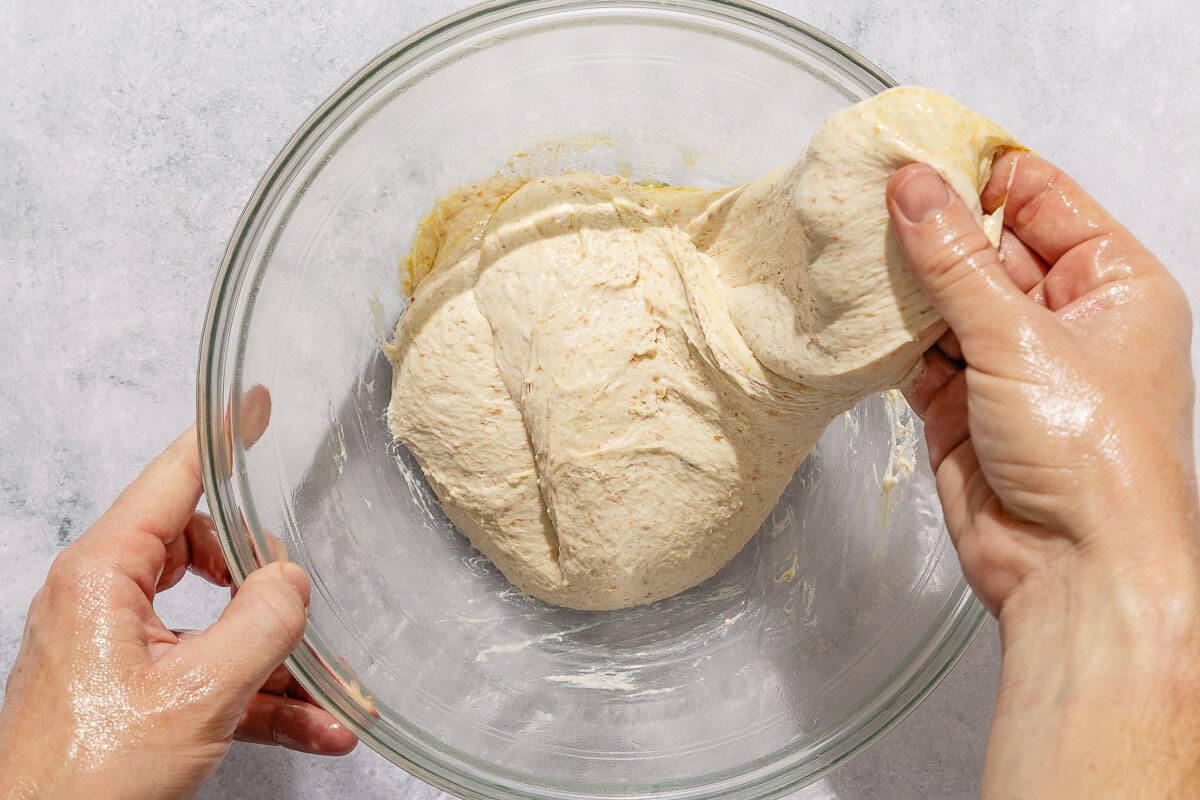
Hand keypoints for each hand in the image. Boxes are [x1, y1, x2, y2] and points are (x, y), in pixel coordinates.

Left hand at [0, 408, 355, 799]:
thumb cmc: (87, 779)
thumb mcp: (197, 694)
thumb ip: (260, 624)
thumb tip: (292, 581)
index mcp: (103, 574)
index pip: (173, 479)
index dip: (223, 438)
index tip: (258, 404)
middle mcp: (104, 597)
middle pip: (203, 551)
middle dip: (264, 582)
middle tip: (301, 602)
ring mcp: (118, 645)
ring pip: (216, 619)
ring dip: (277, 656)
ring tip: (330, 685)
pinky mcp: (134, 688)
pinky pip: (211, 671)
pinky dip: (262, 696)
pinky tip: (316, 726)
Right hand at [888, 153, 1199, 797]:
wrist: (1073, 570)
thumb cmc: (1093, 457)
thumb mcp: (1022, 337)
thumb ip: (956, 261)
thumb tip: (914, 188)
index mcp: (1111, 284)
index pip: (1041, 199)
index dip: (978, 173)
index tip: (915, 150)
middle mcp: (1064, 320)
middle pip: (985, 248)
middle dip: (928, 228)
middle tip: (864, 196)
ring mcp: (1010, 364)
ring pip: (945, 301)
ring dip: (902, 284)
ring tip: (847, 246)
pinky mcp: (962, 406)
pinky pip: (918, 353)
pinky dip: (888, 337)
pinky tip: (853, 311)